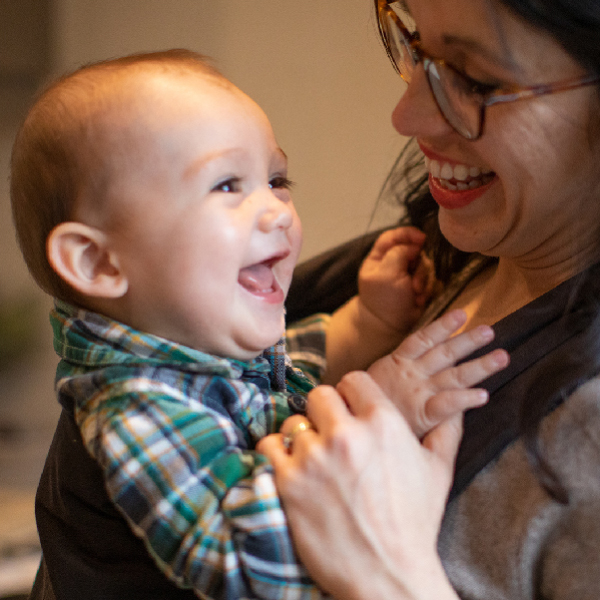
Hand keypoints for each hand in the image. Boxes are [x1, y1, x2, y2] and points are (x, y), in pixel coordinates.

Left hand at [257, 375, 459, 599]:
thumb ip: (446, 429)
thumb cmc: (415, 523)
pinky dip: (276, 454)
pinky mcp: (289, 482)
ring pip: (295, 422)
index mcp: (384, 424)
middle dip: (325, 412)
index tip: (349, 410)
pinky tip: (290, 467)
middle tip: (329, 434)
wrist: (387, 574)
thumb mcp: (439, 471)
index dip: (351, 394)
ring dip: (302, 437)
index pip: (354, 379)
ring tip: (312, 459)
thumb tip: (459, 403)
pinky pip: (270, 446)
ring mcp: (315, 457)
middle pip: (320, 395)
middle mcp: (347, 434)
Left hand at [358, 227, 436, 332]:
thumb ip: (399, 253)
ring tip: (416, 294)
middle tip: (413, 283)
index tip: (421, 239)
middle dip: (418, 265)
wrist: (390, 327)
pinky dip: (428, 289)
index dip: (408, 234)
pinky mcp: (420, 286)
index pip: (393, 236)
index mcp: (379, 258)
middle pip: (414, 250)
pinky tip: (420, 299)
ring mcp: (408, 275)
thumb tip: (414, 246)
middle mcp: (394, 263)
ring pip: (426, 265)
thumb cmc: (384, 299)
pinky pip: (432, 279)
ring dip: (423, 279)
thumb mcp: (386, 272)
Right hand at [367, 309, 508, 437]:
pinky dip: (465, 399)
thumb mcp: (374, 379)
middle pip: (444, 354)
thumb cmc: (363, 405)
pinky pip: (447, 405)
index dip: (442, 325)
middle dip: (468, 342)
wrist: (352, 428)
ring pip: (452, 375)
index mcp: (397, 362)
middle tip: (490, 331)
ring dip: (478, 365)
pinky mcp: (421, 415)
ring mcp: (417, 394)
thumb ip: (397, 368)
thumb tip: (420, 355)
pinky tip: (483, 395)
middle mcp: (411, 375)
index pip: (422, 338)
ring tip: (501, 356)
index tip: (462, 313)